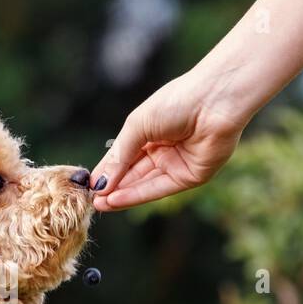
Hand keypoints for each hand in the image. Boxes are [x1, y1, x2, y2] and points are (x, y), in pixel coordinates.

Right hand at [91, 72, 246, 211]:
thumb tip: (99, 182)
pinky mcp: (191, 176)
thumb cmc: (176, 102)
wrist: (214, 100)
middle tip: (90, 200)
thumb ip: (119, 156)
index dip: (106, 172)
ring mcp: (177, 164)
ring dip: (121, 195)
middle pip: (132, 174)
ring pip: (144, 184)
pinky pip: (160, 188)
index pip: (123, 157)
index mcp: (150, 132)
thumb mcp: (138, 127)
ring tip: (99, 203)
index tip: (88, 186)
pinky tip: (117, 199)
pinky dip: (137, 195)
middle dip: (112, 187)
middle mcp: (163, 150)